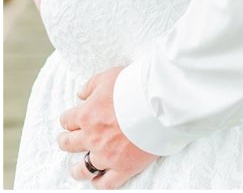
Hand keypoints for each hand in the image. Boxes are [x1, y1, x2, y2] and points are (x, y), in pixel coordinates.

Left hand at [57, 67, 157, 188]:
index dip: (68, 120)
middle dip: (66, 142)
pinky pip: (107, 182)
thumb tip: (80, 94)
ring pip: (83, 168)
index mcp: (87, 115)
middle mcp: (92, 137)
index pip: (67, 120)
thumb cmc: (136, 86)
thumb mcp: (109, 76)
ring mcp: (107, 154)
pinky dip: (100, 183)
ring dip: (77, 169)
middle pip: (70, 144)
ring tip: (76, 170)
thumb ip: (91, 85)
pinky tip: (98, 181)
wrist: (160, 102)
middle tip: (67, 141)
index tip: (71, 120)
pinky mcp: (124, 166)